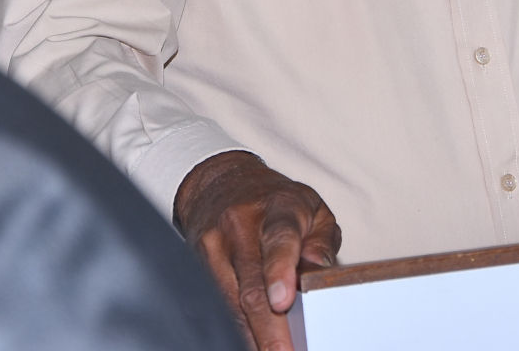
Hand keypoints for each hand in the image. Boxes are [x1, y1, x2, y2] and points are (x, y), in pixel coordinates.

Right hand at [174, 151, 340, 350]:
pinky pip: (218, 304)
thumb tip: (319, 272)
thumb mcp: (313, 207)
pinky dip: (236, 327)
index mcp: (278, 207)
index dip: (280, 271)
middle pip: (251, 284)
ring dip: (252, 335)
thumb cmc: (276, 201)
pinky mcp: (196, 264)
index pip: (279, 239)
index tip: (282, 302)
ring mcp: (214, 245)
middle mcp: (240, 224)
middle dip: (268, 328)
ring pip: (230, 302)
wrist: (221, 183)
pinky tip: (253, 342)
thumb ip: (322, 240)